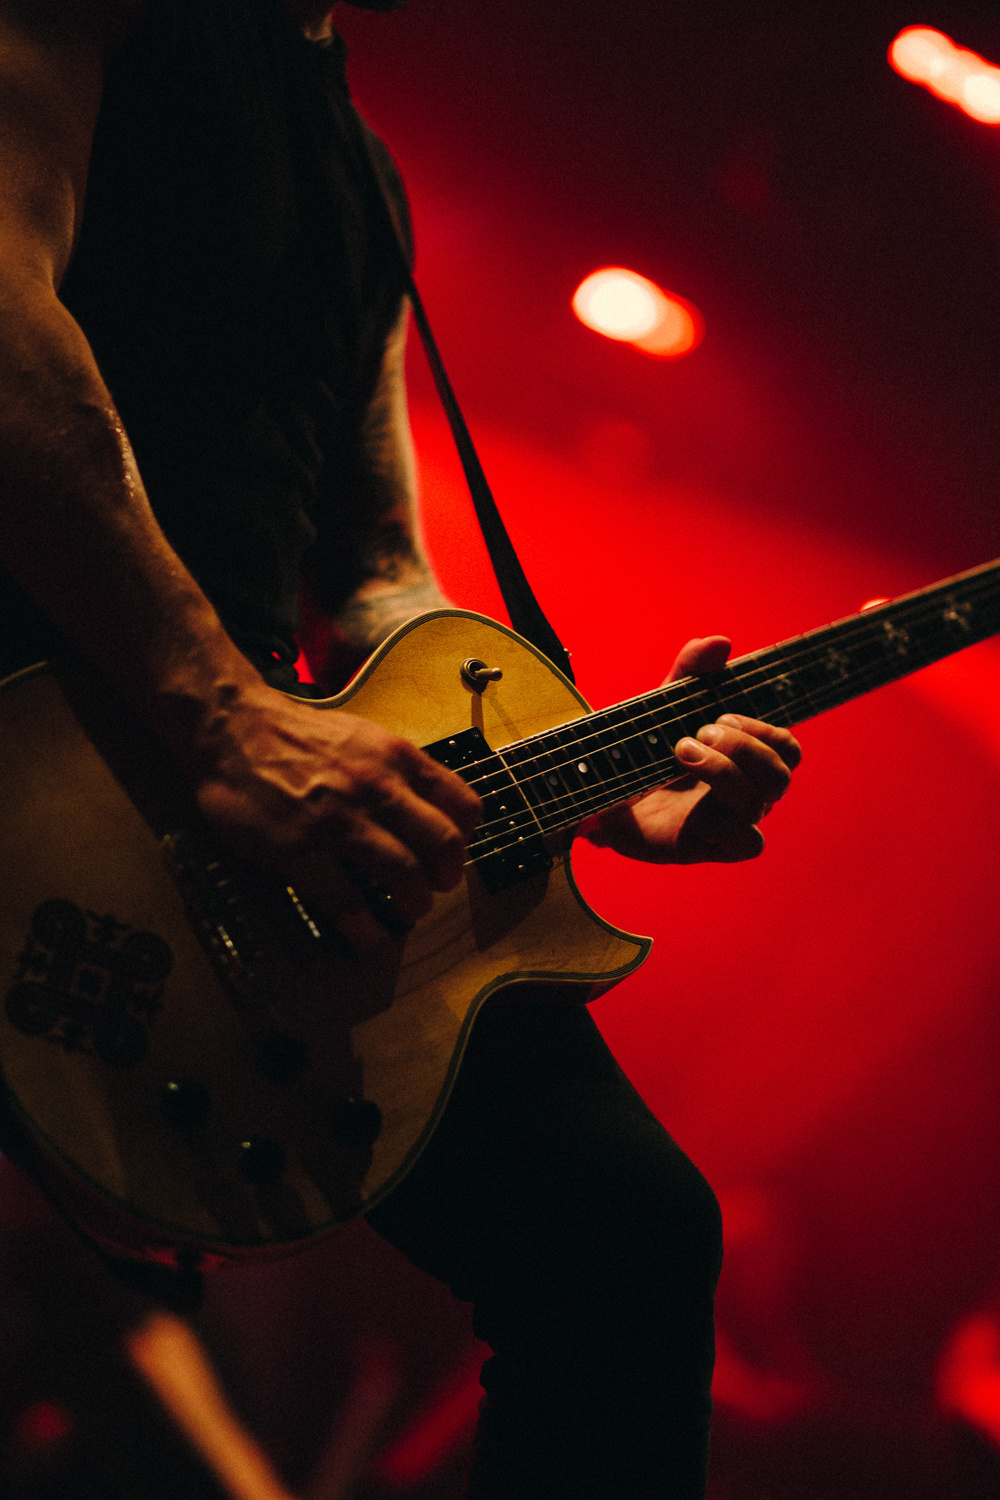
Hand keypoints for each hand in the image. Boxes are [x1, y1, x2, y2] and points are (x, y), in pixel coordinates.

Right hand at [190, 683, 481, 924]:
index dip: (467, 837)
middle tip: (439, 887)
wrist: (232, 728)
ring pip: (403, 873)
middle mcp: (377, 787)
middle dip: (448, 875)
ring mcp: (339, 820)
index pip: (463, 803)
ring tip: (411, 911)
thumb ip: (396, 770)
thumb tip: (426, 805)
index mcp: (397, 758)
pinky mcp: (300, 850)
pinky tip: (372, 942)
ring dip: (415, 902)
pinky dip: (365, 930)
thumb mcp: (363, 738)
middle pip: (443, 843)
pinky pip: (344, 901)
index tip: (455, 852)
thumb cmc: (297, 734)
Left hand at [582, 636, 800, 863]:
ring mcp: (730, 821)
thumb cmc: (641, 750)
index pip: (787, 748)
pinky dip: (726, 823)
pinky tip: (694, 810)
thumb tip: (721, 642)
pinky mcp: (711, 847)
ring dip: (724, 773)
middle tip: (697, 732)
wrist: (597, 791)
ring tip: (682, 753)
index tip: (720, 713)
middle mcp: (745, 792)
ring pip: (762, 803)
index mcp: (743, 761)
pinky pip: (748, 844)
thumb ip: (690, 673)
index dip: (766, 730)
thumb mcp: (663, 705)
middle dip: (743, 746)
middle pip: (782, 772)